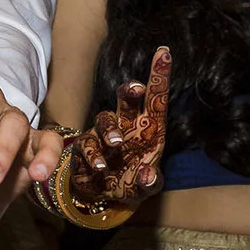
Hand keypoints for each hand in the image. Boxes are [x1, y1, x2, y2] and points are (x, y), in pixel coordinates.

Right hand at [47, 46, 172, 211]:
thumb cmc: (131, 183)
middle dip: (130, 91)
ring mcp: (104, 134)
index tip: (164, 53)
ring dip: (110, 129)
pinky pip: (86, 145)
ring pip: (104, 118)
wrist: (104, 196)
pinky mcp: (85, 147)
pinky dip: (93, 155)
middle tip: (136, 89)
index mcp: (148, 128)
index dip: (159, 75)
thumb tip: (147, 175)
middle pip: (126, 99)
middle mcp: (126, 125)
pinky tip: (101, 167)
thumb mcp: (145, 188)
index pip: (155, 98)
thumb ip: (149, 182)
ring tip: (117, 144)